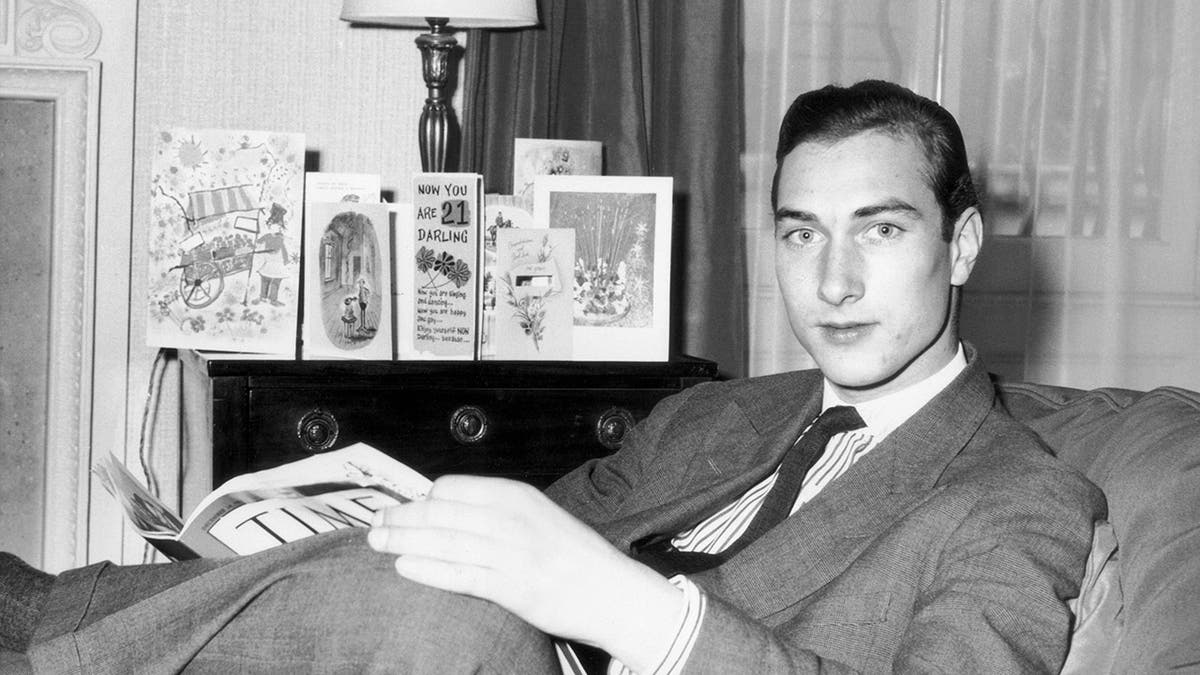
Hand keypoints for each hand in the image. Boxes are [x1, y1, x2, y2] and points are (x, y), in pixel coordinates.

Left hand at [368, 474, 682, 669]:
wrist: (613, 591)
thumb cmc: (576, 556)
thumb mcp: (539, 517)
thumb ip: (499, 512)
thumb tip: (452, 513)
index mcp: (517, 496)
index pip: (453, 488)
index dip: (421, 498)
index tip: (402, 507)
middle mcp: (511, 519)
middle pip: (440, 512)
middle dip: (401, 517)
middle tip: (375, 522)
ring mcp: (511, 552)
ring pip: (443, 541)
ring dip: (403, 540)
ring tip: (377, 543)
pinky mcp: (512, 586)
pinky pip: (460, 574)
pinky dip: (427, 569)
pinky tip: (404, 567)